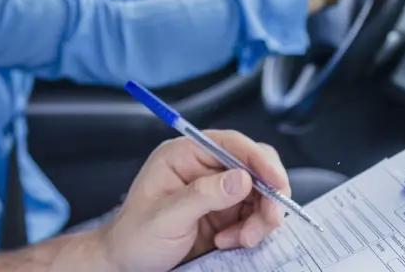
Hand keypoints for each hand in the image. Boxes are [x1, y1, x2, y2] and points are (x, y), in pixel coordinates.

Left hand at [100, 132, 290, 271]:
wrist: (128, 264)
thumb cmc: (135, 236)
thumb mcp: (166, 217)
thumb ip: (203, 196)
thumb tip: (241, 178)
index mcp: (183, 156)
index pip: (229, 144)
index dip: (258, 159)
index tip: (276, 181)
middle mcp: (203, 168)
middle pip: (253, 167)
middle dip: (267, 194)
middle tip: (270, 220)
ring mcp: (217, 191)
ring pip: (260, 194)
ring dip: (260, 218)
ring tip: (241, 240)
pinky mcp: (225, 214)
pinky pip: (254, 215)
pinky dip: (252, 230)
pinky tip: (231, 242)